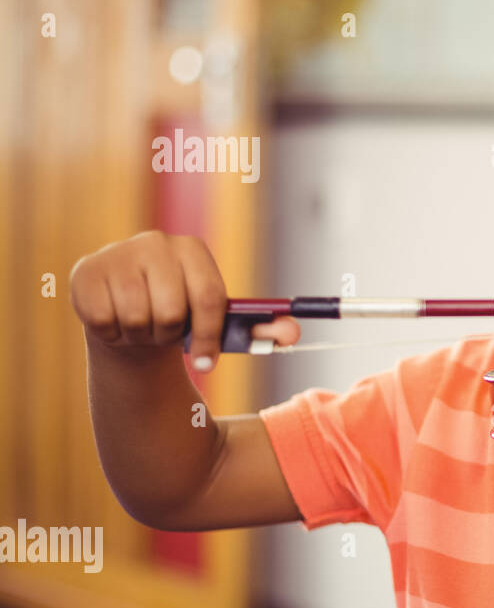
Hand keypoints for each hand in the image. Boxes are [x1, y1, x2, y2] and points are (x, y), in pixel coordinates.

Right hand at [68, 230, 299, 369]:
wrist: (126, 314)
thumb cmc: (181, 318)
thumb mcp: (220, 324)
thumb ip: (261, 328)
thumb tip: (293, 332)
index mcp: (193, 249)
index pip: (209, 297)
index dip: (209, 337)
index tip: (207, 364)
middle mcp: (155, 242)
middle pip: (171, 310)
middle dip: (169, 335)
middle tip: (164, 332)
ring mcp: (116, 254)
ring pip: (136, 317)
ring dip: (140, 335)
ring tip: (141, 325)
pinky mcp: (85, 272)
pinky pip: (105, 320)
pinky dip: (113, 333)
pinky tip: (116, 322)